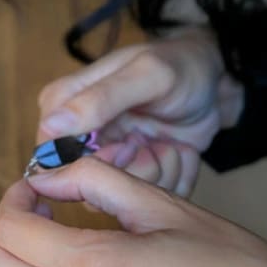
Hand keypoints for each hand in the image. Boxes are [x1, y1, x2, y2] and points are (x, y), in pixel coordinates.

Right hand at [36, 27, 243, 195]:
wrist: (215, 84)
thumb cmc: (179, 67)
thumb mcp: (146, 75)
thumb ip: (99, 99)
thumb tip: (52, 125)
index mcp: (63, 106)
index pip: (51, 157)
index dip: (93, 161)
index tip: (129, 143)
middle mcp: (76, 138)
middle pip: (84, 184)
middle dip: (132, 167)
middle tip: (153, 141)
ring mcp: (103, 159)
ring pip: (116, 197)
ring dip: (157, 173)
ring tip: (170, 144)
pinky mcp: (130, 176)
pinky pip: (144, 199)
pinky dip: (171, 179)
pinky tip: (177, 154)